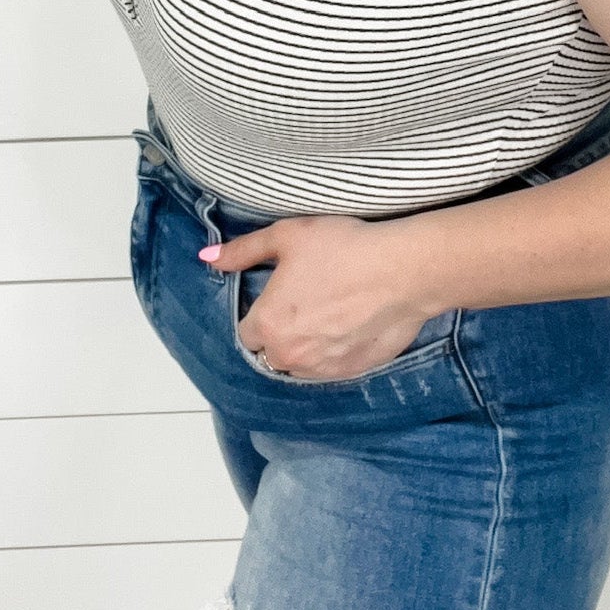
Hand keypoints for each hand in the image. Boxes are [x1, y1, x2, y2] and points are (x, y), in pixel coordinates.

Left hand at [204, 214, 435, 380]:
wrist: (402, 270)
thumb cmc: (343, 247)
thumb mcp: (287, 236)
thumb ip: (243, 251)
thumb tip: (206, 257)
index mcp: (267, 324)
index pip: (247, 333)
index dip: (262, 312)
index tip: (281, 295)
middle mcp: (289, 355)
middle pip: (273, 352)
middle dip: (282, 333)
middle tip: (307, 302)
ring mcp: (322, 369)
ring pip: (301, 364)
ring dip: (306, 347)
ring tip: (329, 314)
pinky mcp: (352, 372)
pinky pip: (331, 369)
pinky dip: (334, 353)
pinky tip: (350, 325)